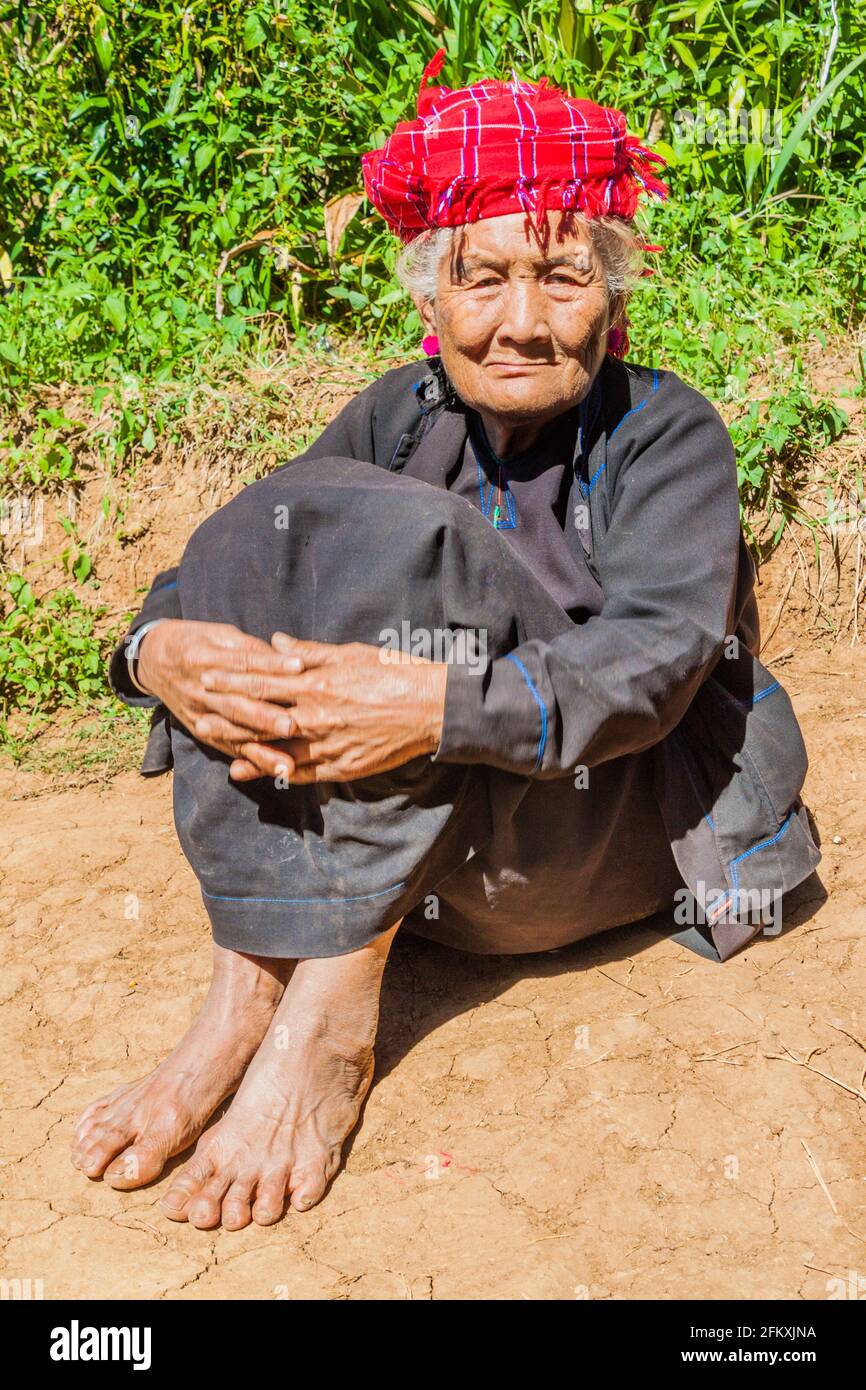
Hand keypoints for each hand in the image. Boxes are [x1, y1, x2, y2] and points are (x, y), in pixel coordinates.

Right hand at [136, 619, 304, 770]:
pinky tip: (272, 771)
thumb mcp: (218, 634)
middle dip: (264, 717)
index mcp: (204, 657)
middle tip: (292, 726)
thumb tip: (287, 659)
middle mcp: (199, 690)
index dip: (270, 664)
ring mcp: (198, 714)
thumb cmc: (195, 642)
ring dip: (260, 750)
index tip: (299, 666)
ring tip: (286, 764)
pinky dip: (251, 762)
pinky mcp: (201, 733)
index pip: (242, 662)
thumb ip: (251, 648)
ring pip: (232, 733)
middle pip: (235, 704)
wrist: (151, 660)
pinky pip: (228, 748)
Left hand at [198, 633, 447, 782]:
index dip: (233, 679)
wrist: (432, 708)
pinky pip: (305, 772)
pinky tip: (264, 773)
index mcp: (317, 682)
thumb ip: (310, 652)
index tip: (207, 677)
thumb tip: (276, 642)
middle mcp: (317, 715)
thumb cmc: (395, 672)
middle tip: (200, 714)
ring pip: (279, 749)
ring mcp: (329, 744)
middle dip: (229, 715)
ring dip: (249, 751)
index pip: (264, 680)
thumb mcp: (351, 653)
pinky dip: (282, 772)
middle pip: (263, 716)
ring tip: (223, 753)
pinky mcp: (343, 765)